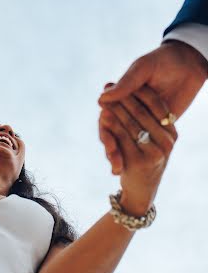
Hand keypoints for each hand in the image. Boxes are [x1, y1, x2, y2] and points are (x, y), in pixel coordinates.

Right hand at [98, 41, 206, 172]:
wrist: (189, 62)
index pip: (107, 115)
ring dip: (122, 153)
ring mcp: (143, 116)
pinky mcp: (159, 123)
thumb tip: (102, 98)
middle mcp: (128, 107)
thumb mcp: (143, 69)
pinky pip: (148, 138)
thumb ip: (126, 84)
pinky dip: (140, 152)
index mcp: (120, 94)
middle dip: (113, 146)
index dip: (105, 130)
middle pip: (114, 130)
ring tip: (118, 168)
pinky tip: (131, 165)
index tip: (107, 143)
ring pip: (128, 138)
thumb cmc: (163, 61)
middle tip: (114, 159)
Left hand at [100, 86, 177, 215]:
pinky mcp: (139, 162)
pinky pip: (120, 139)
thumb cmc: (142, 159)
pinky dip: (109, 127)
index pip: (157, 105)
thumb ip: (142, 119)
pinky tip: (101, 118)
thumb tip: (122, 91)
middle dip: (122, 98)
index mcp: (171, 132)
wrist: (141, 191)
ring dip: (114, 109)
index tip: (122, 80)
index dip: (138, 91)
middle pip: (142, 112)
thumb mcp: (148, 139)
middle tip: (107, 85)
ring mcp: (154, 152)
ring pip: (129, 124)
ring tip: (102, 99)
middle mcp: (167, 142)